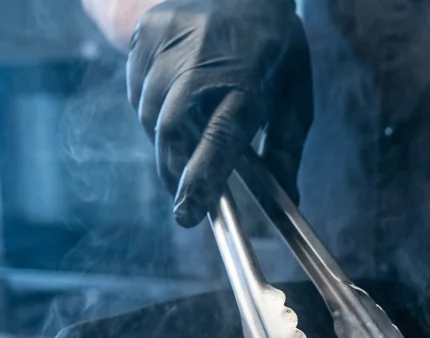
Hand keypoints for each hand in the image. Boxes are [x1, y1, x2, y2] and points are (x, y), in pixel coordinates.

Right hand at [127, 0, 311, 226]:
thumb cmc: (273, 48)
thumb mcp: (293, 94)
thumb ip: (285, 149)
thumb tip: (288, 201)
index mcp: (249, 77)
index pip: (219, 137)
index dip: (201, 178)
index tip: (187, 214)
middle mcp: (205, 58)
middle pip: (171, 130)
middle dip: (172, 170)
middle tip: (180, 195)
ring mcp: (171, 40)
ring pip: (148, 113)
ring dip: (162, 140)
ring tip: (182, 141)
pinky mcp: (148, 32)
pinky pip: (136, 88)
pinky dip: (149, 107)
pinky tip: (172, 101)